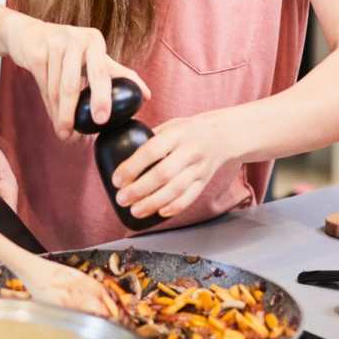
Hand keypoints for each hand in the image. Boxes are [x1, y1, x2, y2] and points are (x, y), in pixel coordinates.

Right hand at [3, 12, 150, 140]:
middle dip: (73, 111)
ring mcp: (53, 44)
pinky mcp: (36, 51)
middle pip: (73, 83)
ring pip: (56, 89)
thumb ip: (117, 73)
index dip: (102, 97)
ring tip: (65, 134)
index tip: (102, 120)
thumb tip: (147, 96)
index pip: (102, 72)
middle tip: (76, 138)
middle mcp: (75, 39)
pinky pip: (44, 86)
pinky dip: (49, 106)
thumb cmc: (69, 50)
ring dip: (60, 115)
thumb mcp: (93, 56)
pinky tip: (55, 119)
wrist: (30, 34)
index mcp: (95, 41)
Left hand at [112, 110, 238, 219]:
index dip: (132, 166)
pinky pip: (190, 197)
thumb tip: (118, 148)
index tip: (117, 179)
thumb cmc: (187, 130)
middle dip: (139, 190)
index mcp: (176, 134)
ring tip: (135, 210)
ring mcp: (198, 168)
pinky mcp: (204, 181)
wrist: (221, 135)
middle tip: (121, 199)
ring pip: (176, 190)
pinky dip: (174, 207)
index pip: (151, 151)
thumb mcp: (168, 125)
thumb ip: (148, 138)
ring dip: (153, 203)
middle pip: (163, 174)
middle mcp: (188, 151)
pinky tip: (159, 213)